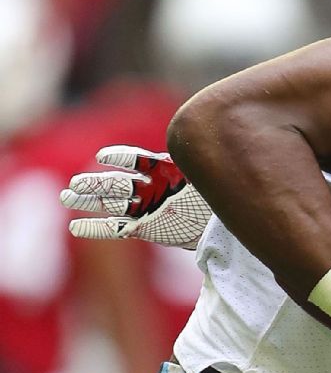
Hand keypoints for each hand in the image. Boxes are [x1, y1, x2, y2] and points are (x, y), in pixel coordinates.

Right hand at [59, 146, 211, 248]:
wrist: (222, 227)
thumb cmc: (216, 197)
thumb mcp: (204, 178)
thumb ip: (191, 165)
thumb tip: (187, 143)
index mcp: (164, 170)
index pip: (137, 159)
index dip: (119, 157)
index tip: (102, 157)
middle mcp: (150, 187)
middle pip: (116, 183)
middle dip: (95, 184)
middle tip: (75, 184)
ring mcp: (145, 208)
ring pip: (110, 203)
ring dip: (88, 201)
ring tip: (67, 196)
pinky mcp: (143, 228)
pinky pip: (114, 228)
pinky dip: (95, 228)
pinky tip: (75, 226)